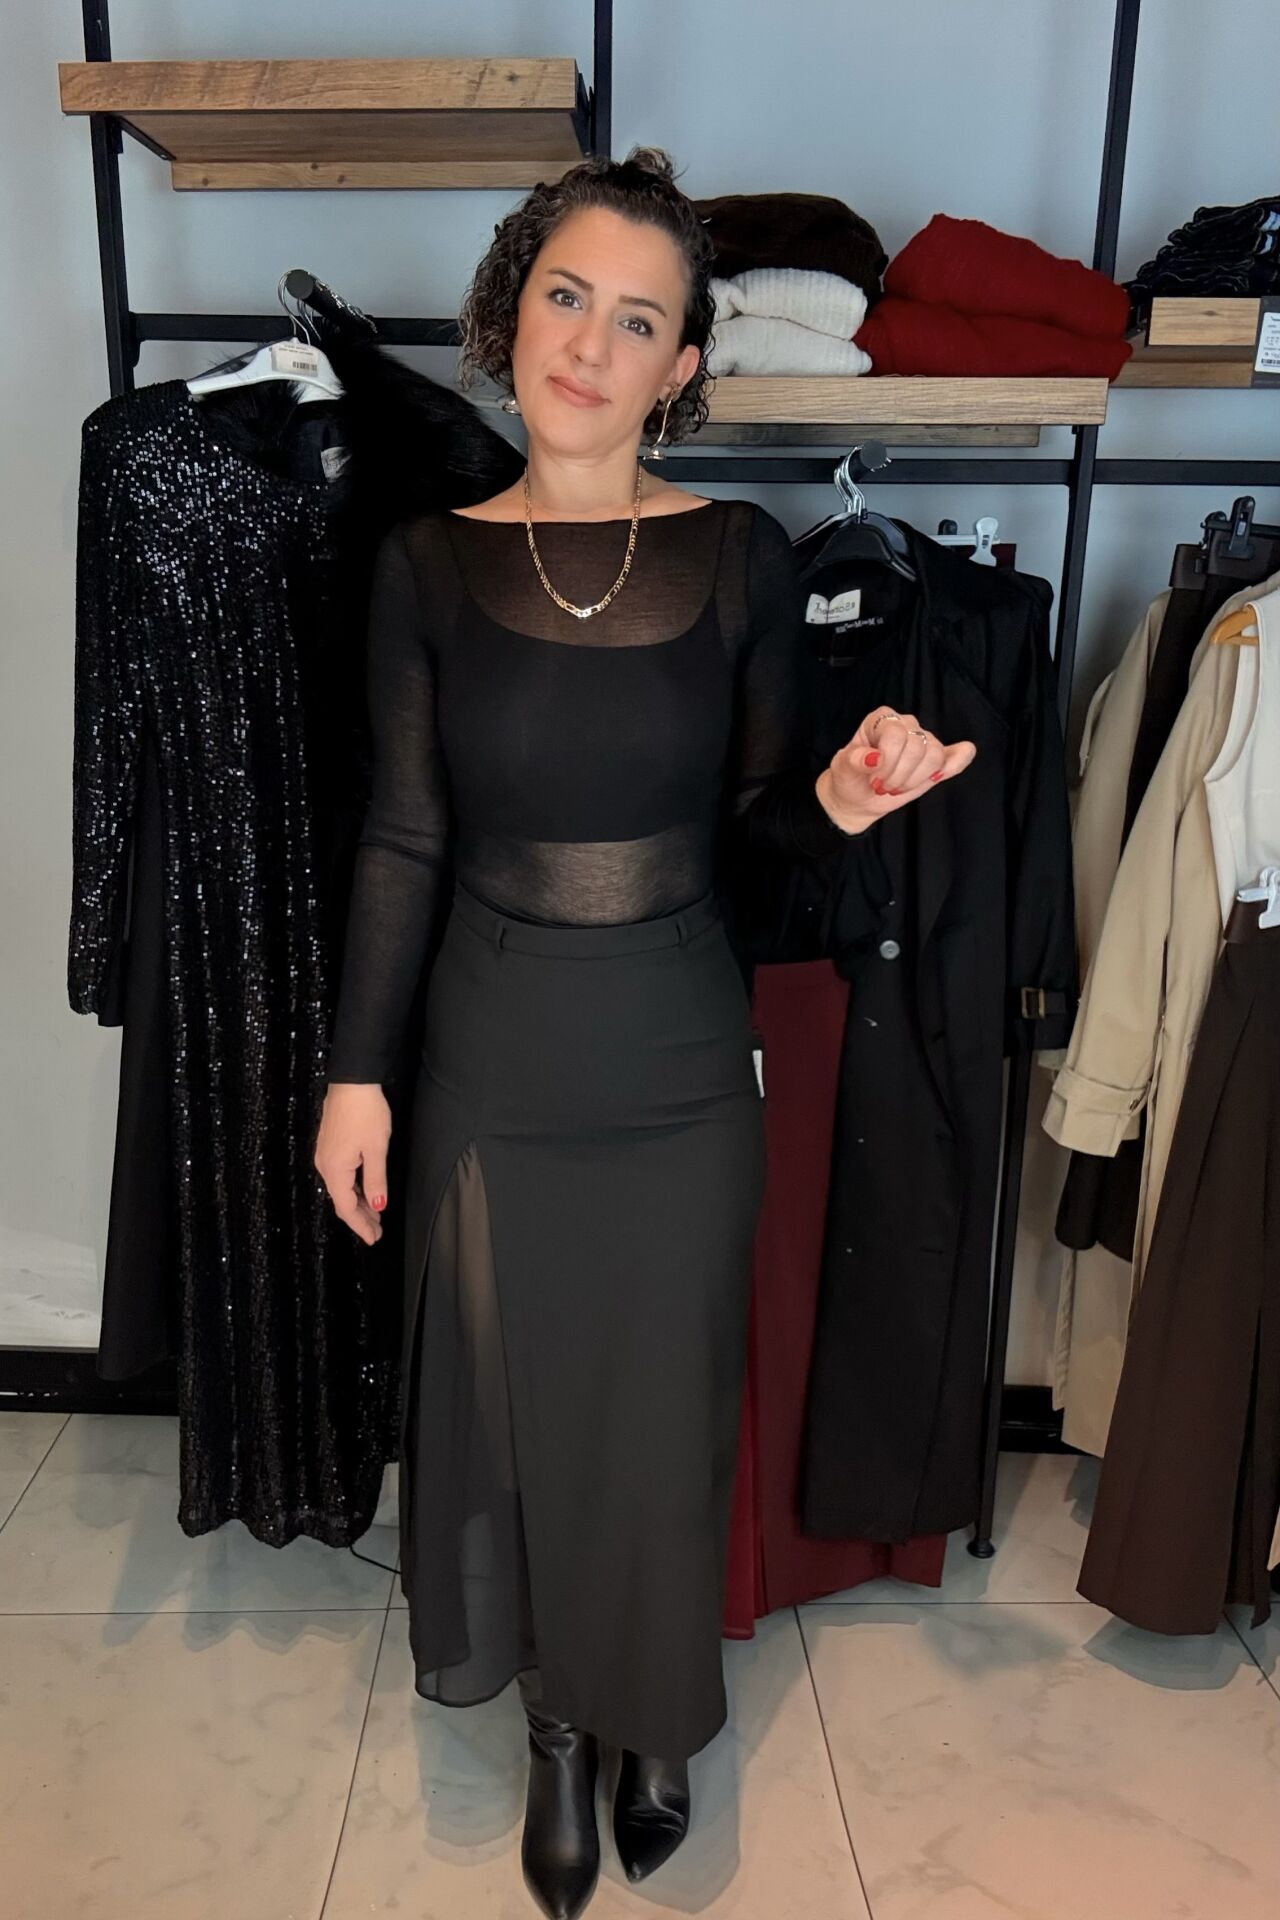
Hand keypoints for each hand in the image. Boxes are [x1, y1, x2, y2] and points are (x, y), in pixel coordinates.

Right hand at [314, 1083, 391, 1246]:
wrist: (352, 1081)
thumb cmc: (366, 1112)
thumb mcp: (376, 1149)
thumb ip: (375, 1180)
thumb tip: (377, 1205)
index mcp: (334, 1169)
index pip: (346, 1208)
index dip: (360, 1226)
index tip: (374, 1238)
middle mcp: (324, 1165)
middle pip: (341, 1200)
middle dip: (360, 1217)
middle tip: (377, 1231)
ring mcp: (325, 1154)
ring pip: (340, 1188)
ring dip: (357, 1202)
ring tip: (375, 1214)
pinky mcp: (329, 1144)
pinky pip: (339, 1175)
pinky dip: (353, 1187)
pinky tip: (365, 1189)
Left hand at [816, 707, 976, 834]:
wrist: (858, 798)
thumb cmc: (849, 778)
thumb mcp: (841, 770)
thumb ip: (853, 761)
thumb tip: (874, 758)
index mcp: (882, 719)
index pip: (896, 735)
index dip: (887, 762)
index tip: (873, 778)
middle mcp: (906, 724)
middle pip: (917, 747)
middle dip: (899, 775)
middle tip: (883, 786)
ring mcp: (924, 740)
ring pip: (935, 756)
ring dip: (915, 779)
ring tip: (897, 786)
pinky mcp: (938, 760)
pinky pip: (959, 755)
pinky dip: (956, 763)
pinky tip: (941, 775)